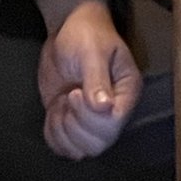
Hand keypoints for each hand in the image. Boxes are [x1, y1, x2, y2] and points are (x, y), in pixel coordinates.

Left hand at [37, 0, 140, 160]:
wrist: (68, 30)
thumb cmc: (85, 34)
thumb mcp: (91, 51)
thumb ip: (97, 79)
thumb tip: (104, 108)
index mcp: (126, 90)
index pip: (115, 123)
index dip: (91, 117)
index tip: (75, 92)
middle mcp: (114, 110)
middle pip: (100, 142)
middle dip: (76, 125)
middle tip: (68, 96)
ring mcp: (93, 119)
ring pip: (83, 150)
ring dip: (63, 131)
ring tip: (61, 103)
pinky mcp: (74, 123)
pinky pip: (65, 147)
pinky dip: (53, 135)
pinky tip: (54, 111)